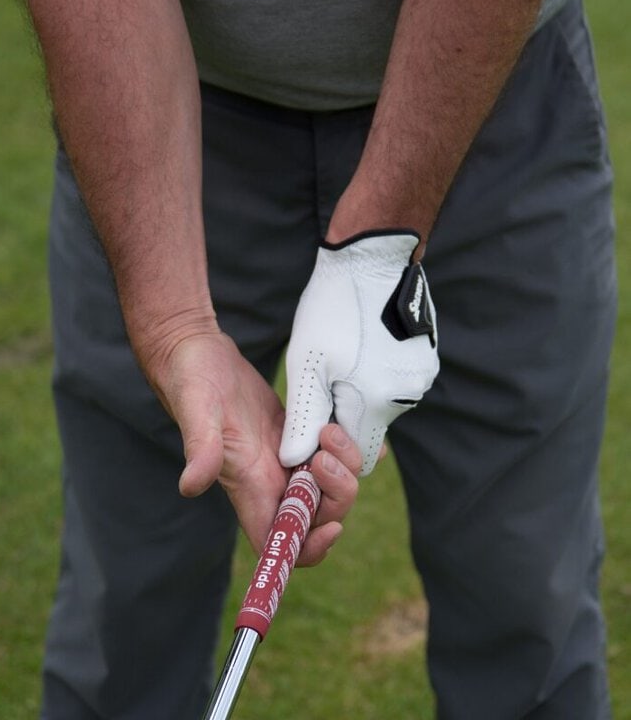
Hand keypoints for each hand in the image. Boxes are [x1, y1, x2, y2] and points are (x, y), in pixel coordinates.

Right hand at [147, 331, 361, 564]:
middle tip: (327, 449)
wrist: (196, 350)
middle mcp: (270, 478)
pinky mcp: (296, 431)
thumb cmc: (190, 379)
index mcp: (248, 485)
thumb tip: (190, 486)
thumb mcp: (197, 408)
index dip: (308, 549)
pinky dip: (353, 447)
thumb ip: (200, 447)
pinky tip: (356, 428)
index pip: (278, 542)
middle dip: (338, 493)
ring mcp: (285, 455)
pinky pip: (334, 452)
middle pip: (317, 515)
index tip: (331, 527)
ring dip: (346, 465)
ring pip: (330, 484)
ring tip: (332, 428)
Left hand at [280, 230, 438, 475]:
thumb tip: (293, 463)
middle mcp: (407, 396)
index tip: (314, 421)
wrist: (373, 256)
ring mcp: (421, 375)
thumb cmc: (335, 308)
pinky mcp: (426, 357)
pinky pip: (395, 378)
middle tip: (323, 375)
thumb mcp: (308, 364)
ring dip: (358, 388)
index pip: (357, 454)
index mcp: (378, 403)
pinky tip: (360, 340)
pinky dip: (375, 370)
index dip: (332, 447)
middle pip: (369, 426)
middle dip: (342, 412)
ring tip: (341, 349)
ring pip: (381, 401)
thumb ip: (304, 418)